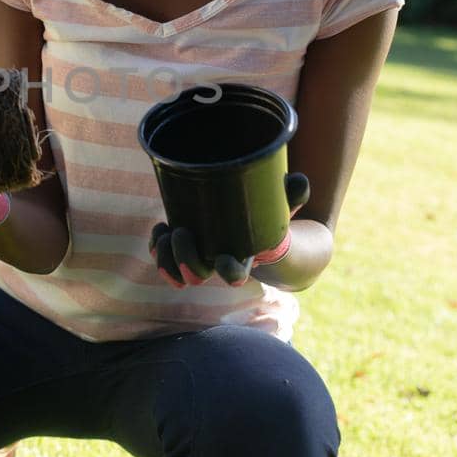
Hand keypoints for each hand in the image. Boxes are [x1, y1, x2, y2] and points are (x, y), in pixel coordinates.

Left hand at [150, 172, 309, 287]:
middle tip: (183, 231)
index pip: (234, 275)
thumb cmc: (269, 214)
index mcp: (242, 257)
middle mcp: (217, 263)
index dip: (228, 272)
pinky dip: (157, 247)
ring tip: (165, 233)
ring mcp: (199, 258)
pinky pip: (164, 259)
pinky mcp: (183, 249)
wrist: (254, 223)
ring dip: (165, 257)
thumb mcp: (284, 202)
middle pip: (197, 276)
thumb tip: (299, 180)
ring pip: (176, 272)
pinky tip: (161, 230)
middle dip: (185, 259)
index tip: (223, 258)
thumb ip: (294, 194)